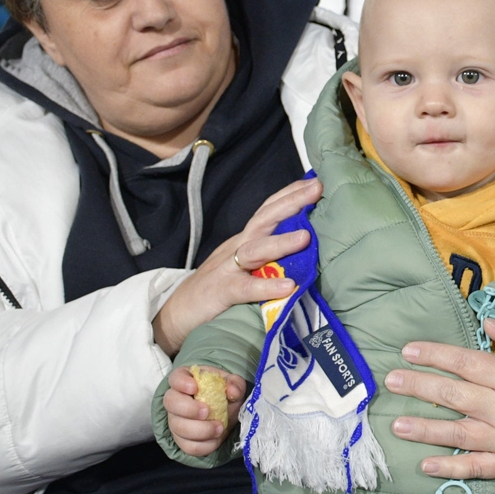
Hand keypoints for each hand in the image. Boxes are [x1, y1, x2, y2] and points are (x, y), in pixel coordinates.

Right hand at [151, 177, 321, 355]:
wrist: (178, 312)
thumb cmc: (219, 286)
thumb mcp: (244, 264)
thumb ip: (268, 253)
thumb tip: (305, 242)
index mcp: (245, 239)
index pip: (268, 210)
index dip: (290, 194)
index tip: (316, 181)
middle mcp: (238, 247)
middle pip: (264, 219)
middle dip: (291, 203)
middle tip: (317, 189)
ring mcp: (228, 268)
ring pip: (255, 250)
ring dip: (281, 242)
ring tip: (306, 237)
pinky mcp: (221, 292)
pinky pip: (245, 288)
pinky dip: (266, 287)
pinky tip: (287, 286)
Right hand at [163, 364, 247, 456]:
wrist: (224, 413)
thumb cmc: (223, 393)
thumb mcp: (232, 384)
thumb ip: (235, 384)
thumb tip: (233, 391)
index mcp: (185, 380)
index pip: (175, 378)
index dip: (182, 383)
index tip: (195, 388)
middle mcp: (175, 400)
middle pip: (171, 403)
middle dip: (189, 409)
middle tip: (207, 411)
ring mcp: (175, 421)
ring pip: (178, 427)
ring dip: (200, 430)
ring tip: (220, 428)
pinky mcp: (181, 440)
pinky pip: (187, 446)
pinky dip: (203, 445)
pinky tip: (216, 439)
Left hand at [383, 317, 494, 478]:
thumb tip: (485, 323)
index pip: (467, 363)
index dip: (436, 356)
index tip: (409, 350)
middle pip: (455, 396)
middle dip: (420, 388)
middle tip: (391, 381)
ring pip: (459, 434)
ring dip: (425, 429)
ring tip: (397, 424)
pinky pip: (477, 468)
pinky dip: (451, 468)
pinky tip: (426, 466)